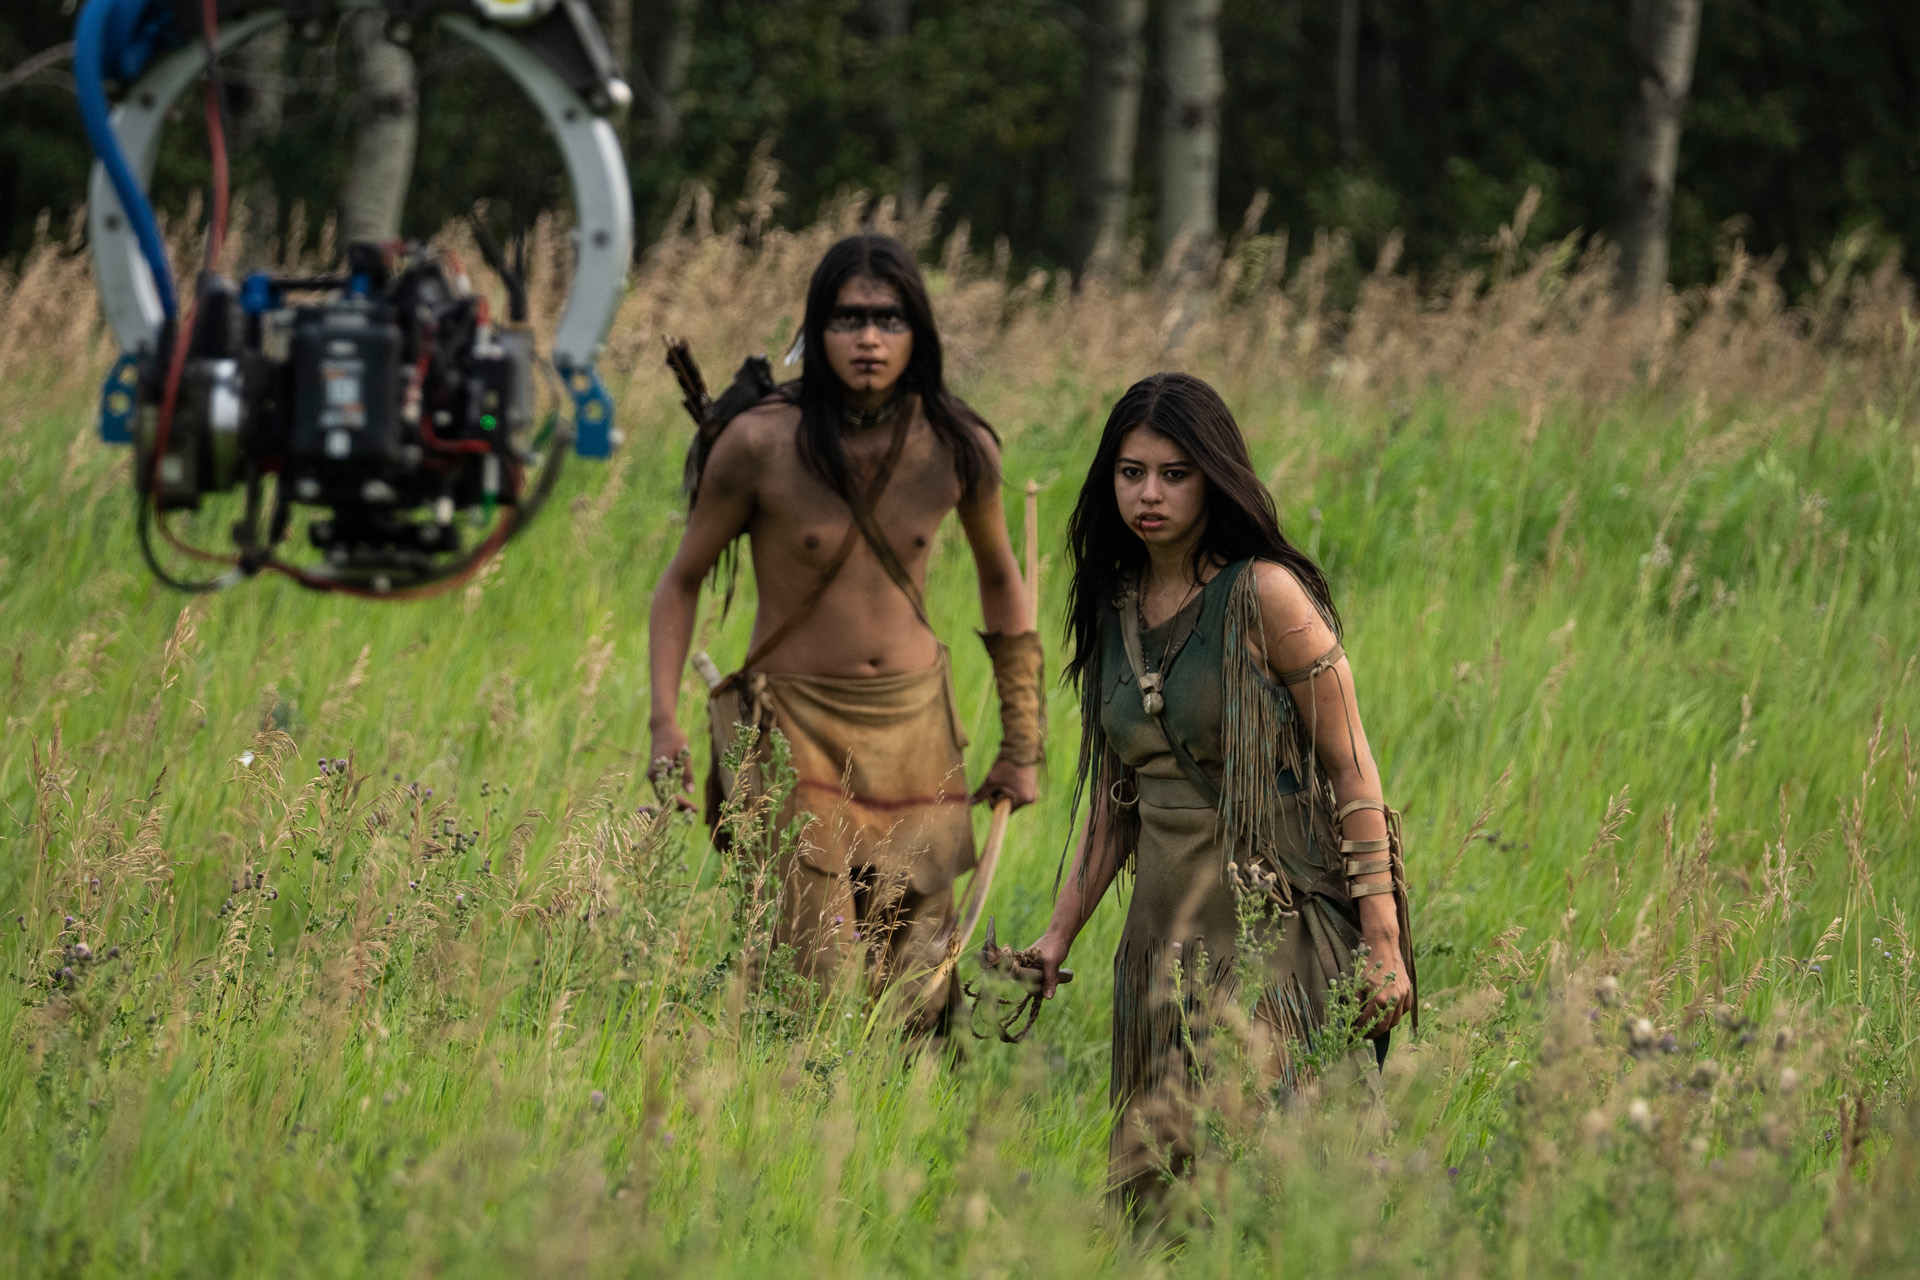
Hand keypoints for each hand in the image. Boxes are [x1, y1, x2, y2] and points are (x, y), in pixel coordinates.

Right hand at [646, 722, 697, 811]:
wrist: (662, 727)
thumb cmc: (674, 738)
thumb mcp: (684, 755)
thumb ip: (687, 773)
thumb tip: (690, 792)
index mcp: (657, 773)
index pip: (668, 796)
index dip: (681, 804)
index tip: (693, 809)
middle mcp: (652, 776)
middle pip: (664, 798)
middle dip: (679, 805)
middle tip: (695, 810)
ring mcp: (653, 775)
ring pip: (664, 793)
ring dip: (676, 801)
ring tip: (690, 807)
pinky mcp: (657, 773)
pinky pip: (664, 787)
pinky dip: (673, 793)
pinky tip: (684, 797)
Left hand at [972, 758, 1038, 810]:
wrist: (1020, 747)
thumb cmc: (1007, 764)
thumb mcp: (991, 780)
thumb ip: (981, 793)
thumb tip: (970, 802)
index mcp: (1024, 799)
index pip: (1003, 810)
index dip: (994, 800)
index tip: (994, 788)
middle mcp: (1030, 799)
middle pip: (1007, 804)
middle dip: (999, 793)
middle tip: (999, 780)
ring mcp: (1032, 792)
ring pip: (1010, 797)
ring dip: (1004, 789)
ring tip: (1005, 776)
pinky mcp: (1031, 786)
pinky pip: (1016, 792)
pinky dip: (1010, 786)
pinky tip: (1010, 776)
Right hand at [1023, 929, 1071, 999]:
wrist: (1060, 936)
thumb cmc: (1054, 946)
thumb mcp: (1052, 963)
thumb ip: (1049, 979)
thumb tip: (1048, 997)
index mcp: (1020, 964)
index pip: (1024, 984)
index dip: (1037, 987)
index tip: (1047, 980)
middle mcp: (1022, 968)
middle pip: (1031, 987)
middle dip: (1044, 984)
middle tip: (1053, 973)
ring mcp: (1029, 969)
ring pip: (1038, 985)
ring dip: (1048, 981)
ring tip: (1055, 970)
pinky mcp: (1036, 970)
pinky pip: (1042, 981)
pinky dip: (1050, 979)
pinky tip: (1055, 970)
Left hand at [1355, 893, 1410, 1035]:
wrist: (1383, 945)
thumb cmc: (1367, 962)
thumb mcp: (1356, 981)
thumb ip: (1355, 1000)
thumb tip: (1352, 1015)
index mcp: (1379, 998)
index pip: (1369, 1021)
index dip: (1360, 1029)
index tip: (1354, 1033)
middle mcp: (1393, 999)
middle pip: (1385, 1025)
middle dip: (1374, 1033)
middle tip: (1365, 1035)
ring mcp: (1403, 995)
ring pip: (1397, 1019)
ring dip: (1386, 1026)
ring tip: (1376, 1027)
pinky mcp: (1408, 990)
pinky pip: (1405, 1009)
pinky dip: (1398, 1015)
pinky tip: (1390, 1015)